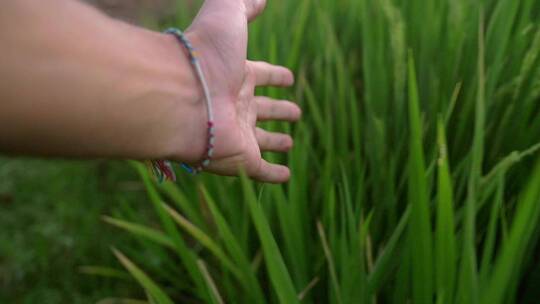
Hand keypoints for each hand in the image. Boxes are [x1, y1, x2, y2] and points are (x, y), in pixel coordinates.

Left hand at [182, 0, 300, 182]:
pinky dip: (274, 175)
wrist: (181, 95)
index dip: (276, 76)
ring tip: (289, 143)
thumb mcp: (227, 14)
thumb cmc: (206, 54)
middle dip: (279, 110)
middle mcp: (237, 105)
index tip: (289, 78)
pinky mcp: (241, 159)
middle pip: (262, 108)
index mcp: (237, 75)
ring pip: (261, 140)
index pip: (262, 75)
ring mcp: (238, 134)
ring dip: (276, 141)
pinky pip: (261, 171)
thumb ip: (243, 3)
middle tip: (295, 113)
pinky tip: (285, 177)